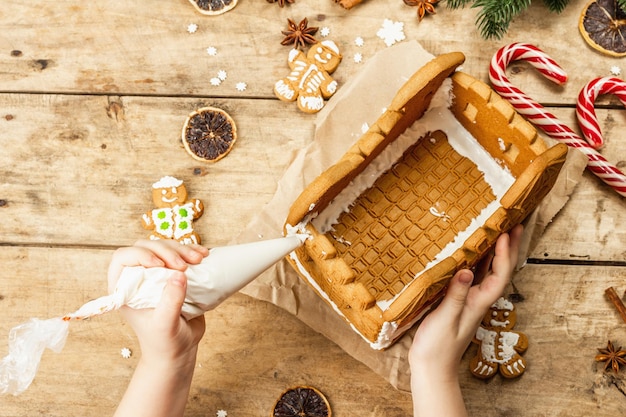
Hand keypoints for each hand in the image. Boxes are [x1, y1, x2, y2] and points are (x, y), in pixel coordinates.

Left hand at [108, 239, 208, 363]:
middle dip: (168, 251)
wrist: (179, 350)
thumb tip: (179, 275)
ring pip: (166, 247)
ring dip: (183, 249)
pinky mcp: (174, 274)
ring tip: (199, 259)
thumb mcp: (165, 324)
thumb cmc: (164, 342)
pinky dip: (192, 251)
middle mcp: (138, 278)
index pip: (123, 258)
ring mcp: (156, 274)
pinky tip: (204, 256)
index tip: (160, 265)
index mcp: (124, 289)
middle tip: (184, 266)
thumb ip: (170, 301)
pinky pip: (181, 254)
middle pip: (147, 247)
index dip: (140, 254)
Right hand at [408, 225, 522, 416]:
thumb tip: (467, 269)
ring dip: (495, 251)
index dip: (504, 254)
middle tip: (515, 224)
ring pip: (487, 271)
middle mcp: (478, 298)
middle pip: (500, 270)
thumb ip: (456, 295)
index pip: (499, 275)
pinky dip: (476, 260)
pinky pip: (471, 276)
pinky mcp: (457, 300)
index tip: (505, 233)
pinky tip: (472, 251)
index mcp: (479, 302)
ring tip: (499, 230)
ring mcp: (469, 299)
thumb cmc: (438, 346)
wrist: (432, 366)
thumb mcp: (446, 318)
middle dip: (509, 247)